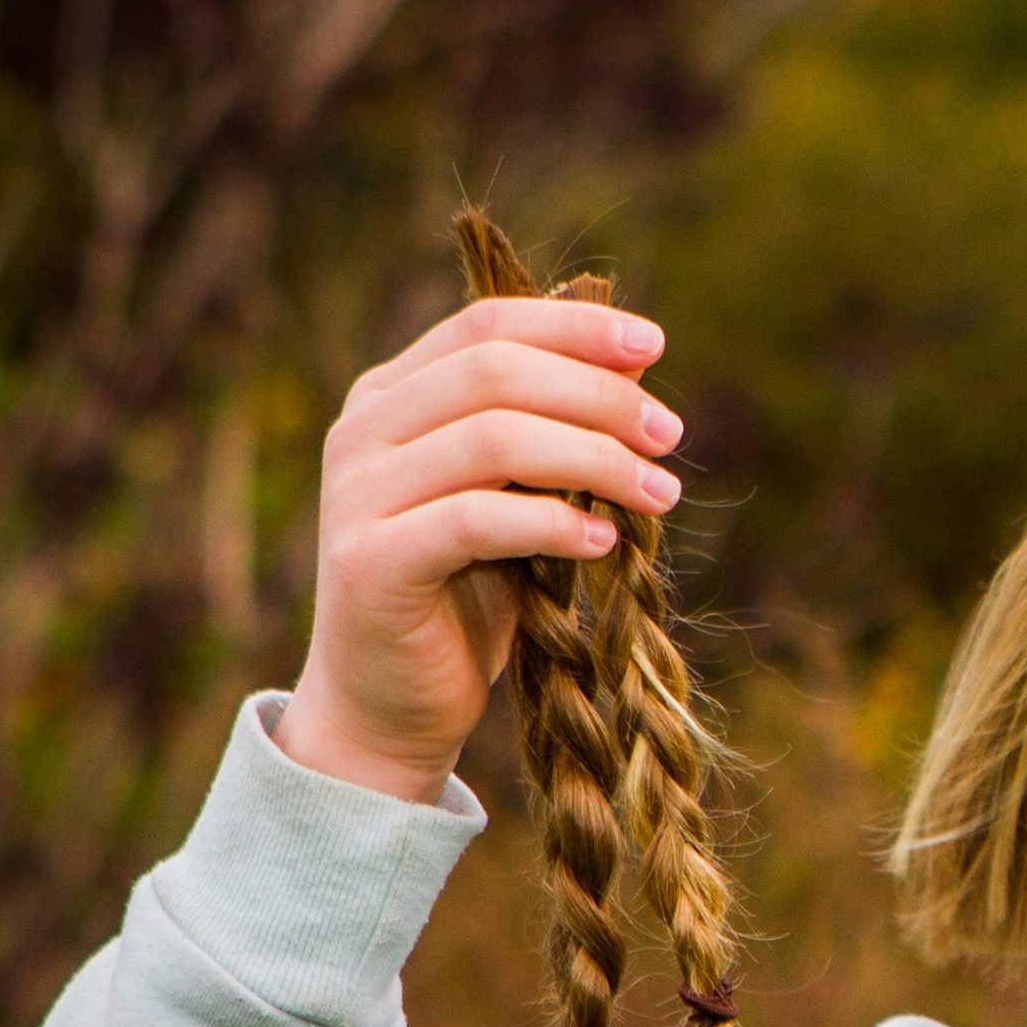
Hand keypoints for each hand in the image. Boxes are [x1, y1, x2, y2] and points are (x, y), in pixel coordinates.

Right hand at [273, 297, 684, 801]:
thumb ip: (557, 428)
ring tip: (659, 492)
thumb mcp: (521, 495)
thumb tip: (637, 362)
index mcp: (392, 395)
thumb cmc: (467, 592)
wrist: (389, 701)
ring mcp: (357, 493)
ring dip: (594, 458)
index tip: (655, 346)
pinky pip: (475, 520)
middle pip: (494, 372)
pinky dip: (553, 523)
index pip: (486, 325)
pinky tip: (605, 540)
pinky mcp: (370, 562)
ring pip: (492, 439)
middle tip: (669, 436)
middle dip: (598, 396)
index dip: (573, 328)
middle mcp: (363, 430)